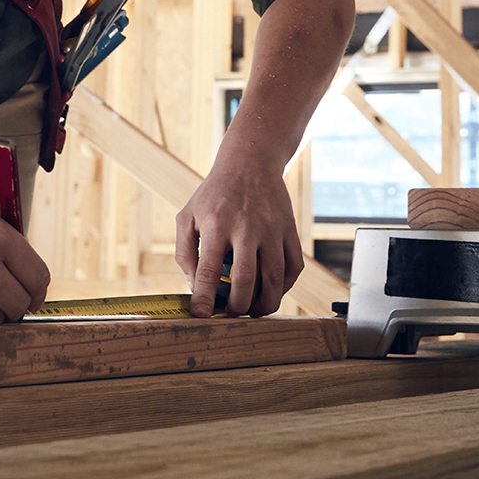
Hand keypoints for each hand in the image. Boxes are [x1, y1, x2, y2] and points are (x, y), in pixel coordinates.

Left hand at [175, 156, 302, 317]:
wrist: (250, 163)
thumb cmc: (214, 194)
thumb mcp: (187, 216)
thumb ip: (185, 252)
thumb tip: (194, 286)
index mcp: (216, 225)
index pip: (208, 270)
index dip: (204, 298)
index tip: (201, 315)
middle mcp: (246, 227)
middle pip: (246, 279)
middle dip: (238, 307)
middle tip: (231, 314)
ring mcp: (272, 229)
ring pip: (275, 278)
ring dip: (265, 303)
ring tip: (253, 311)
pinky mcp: (290, 230)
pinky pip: (294, 268)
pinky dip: (285, 287)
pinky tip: (272, 291)